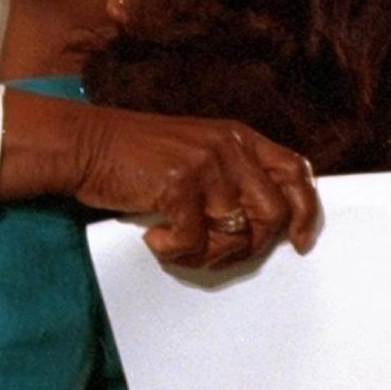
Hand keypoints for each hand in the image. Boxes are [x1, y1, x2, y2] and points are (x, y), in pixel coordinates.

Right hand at [0, 91, 317, 268]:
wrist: (84, 144)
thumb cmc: (133, 155)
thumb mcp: (194, 152)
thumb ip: (231, 175)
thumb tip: (265, 224)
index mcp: (236, 136)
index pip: (295, 171)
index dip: (306, 210)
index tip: (300, 241)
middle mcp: (227, 146)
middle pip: (273, 213)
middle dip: (250, 245)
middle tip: (214, 252)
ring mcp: (205, 164)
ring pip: (237, 234)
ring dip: (209, 253)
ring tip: (179, 244)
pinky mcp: (178, 185)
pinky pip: (195, 241)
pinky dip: (173, 251)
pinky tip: (153, 238)